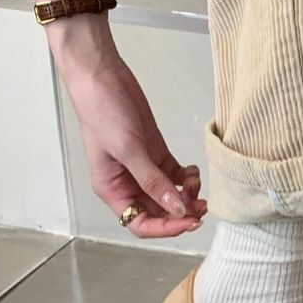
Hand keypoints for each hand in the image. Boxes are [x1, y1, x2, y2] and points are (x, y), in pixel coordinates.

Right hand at [64, 57, 206, 238]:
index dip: (167, 228)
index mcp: (113, 189)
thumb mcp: (128, 149)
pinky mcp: (155, 153)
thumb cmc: (100, 109)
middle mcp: (128, 184)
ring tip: (195, 181)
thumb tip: (177, 209)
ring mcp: (143, 169)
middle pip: (161, 213)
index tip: (190, 221)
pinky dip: (187, 177)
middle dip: (182, 212)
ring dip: (187, 195)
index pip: (142, 224)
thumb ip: (153, 182)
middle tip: (201, 204)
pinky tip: (193, 170)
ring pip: (171, 196)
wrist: (101, 73)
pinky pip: (175, 176)